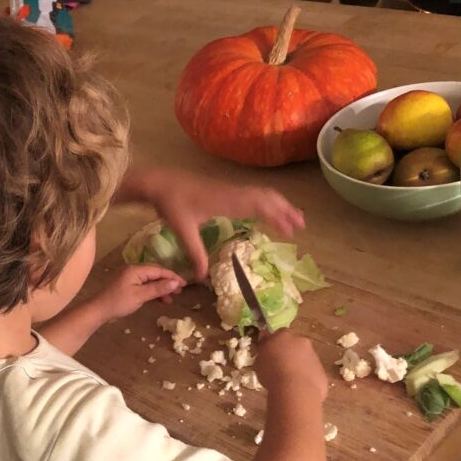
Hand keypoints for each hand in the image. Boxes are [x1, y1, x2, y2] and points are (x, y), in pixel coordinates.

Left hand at [93, 264, 185, 320]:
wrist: (98, 311)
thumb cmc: (118, 302)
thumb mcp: (140, 296)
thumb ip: (158, 288)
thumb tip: (175, 282)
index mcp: (136, 269)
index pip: (159, 270)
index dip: (173, 276)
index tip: (184, 284)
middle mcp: (134, 271)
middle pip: (156, 273)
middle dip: (168, 282)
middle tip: (179, 292)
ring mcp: (130, 278)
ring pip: (150, 281)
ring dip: (161, 289)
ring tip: (170, 299)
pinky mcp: (128, 286)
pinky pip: (144, 286)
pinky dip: (153, 292)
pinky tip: (159, 300)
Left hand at [122, 168, 305, 280]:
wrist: (160, 182)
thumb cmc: (171, 204)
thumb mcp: (183, 231)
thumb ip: (195, 253)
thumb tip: (202, 277)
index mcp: (226, 201)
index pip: (260, 205)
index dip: (278, 215)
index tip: (291, 229)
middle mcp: (232, 193)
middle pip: (267, 197)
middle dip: (285, 210)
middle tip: (300, 226)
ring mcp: (230, 190)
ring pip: (262, 194)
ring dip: (278, 205)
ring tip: (292, 220)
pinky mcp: (225, 190)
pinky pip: (252, 194)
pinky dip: (266, 202)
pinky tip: (268, 213)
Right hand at [254, 329, 327, 402]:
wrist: (296, 390)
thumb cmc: (272, 373)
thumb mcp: (259, 360)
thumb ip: (264, 347)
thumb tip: (265, 338)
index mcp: (283, 335)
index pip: (278, 334)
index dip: (273, 344)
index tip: (269, 353)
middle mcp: (301, 341)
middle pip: (293, 343)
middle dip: (287, 351)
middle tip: (279, 366)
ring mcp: (313, 355)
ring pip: (303, 356)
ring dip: (297, 363)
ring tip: (288, 378)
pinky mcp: (321, 369)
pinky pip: (310, 370)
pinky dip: (305, 375)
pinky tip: (298, 386)